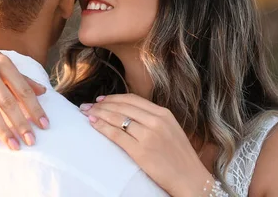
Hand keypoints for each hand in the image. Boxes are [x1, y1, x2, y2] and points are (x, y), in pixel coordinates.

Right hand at [0, 37, 49, 149]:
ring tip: (13, 145)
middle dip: (21, 123)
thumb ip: (21, 77)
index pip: (23, 89)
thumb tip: (43, 91)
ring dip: (3, 130)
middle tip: (31, 141)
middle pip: (8, 101)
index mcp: (3, 62)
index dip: (34, 108)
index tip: (44, 125)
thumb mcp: (1, 61)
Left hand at [80, 94, 213, 196]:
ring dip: (98, 113)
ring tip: (87, 113)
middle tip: (88, 105)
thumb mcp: (171, 130)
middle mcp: (156, 121)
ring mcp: (149, 135)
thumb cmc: (180, 158)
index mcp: (164, 114)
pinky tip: (93, 124)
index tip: (102, 99)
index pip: (133, 99)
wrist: (191, 179)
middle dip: (102, 104)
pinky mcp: (141, 151)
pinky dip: (102, 127)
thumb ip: (154, 120)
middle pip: (122, 106)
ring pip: (117, 118)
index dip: (114, 98)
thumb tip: (130, 114)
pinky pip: (116, 134)